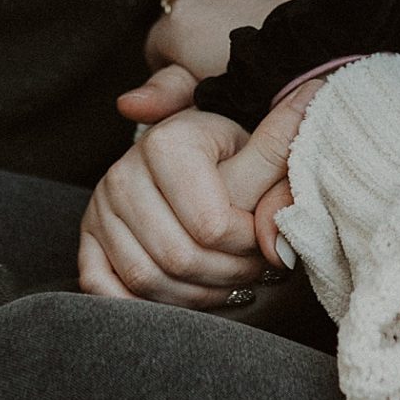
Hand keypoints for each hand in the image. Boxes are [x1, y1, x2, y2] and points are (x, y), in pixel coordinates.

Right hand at [79, 92, 314, 307]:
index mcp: (165, 144)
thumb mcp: (255, 145)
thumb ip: (279, 143)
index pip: (213, 227)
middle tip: (256, 268)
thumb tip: (312, 96)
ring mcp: (99, 209)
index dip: (250, 245)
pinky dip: (143, 304)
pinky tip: (182, 295)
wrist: (188, 163)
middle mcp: (121, 174)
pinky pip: (104, 289)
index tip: (268, 237)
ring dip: (197, 295)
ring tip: (228, 280)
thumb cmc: (228, 157)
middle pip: (180, 258)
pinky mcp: (88, 238)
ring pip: (147, 280)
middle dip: (229, 274)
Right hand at [119, 0, 341, 125]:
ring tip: (269, 53)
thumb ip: (168, 97)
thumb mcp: (215, 102)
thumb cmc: (271, 92)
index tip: (208, 91)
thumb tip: (125, 104)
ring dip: (235, 17)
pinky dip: (265, 0)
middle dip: (206, 42)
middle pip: (190, 19)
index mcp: (180, 23)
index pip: (158, 48)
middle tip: (242, 76)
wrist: (338, 58)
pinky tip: (288, 30)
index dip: (179, 74)